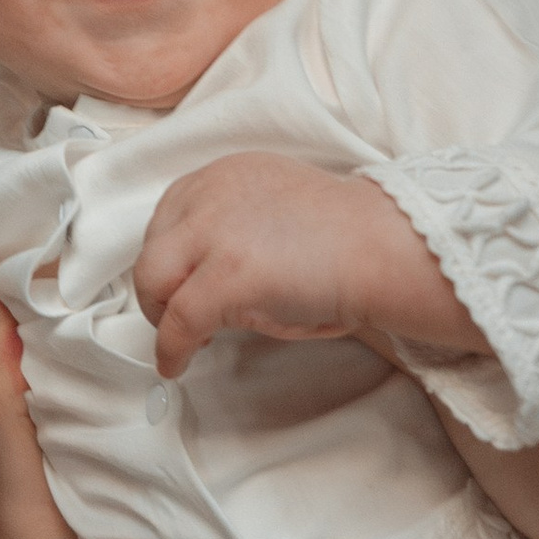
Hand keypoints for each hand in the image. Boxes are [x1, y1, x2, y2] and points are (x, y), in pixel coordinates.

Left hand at [134, 154, 475, 381]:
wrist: (385, 248)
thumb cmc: (350, 239)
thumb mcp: (278, 210)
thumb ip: (237, 226)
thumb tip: (206, 271)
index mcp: (227, 174)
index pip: (170, 213)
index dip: (171, 254)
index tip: (178, 280)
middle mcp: (212, 194)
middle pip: (154, 246)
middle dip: (159, 285)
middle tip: (176, 316)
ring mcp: (215, 234)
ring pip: (154, 278)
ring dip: (159, 313)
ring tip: (180, 339)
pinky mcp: (225, 276)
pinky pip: (179, 320)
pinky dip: (171, 348)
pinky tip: (176, 364)